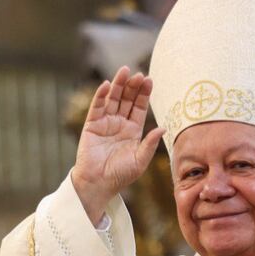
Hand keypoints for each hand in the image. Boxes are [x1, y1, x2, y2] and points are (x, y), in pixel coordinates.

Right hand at [71, 67, 164, 223]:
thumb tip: (163, 128)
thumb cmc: (120, 176)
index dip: (144, 94)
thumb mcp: (140, 160)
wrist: (98, 184)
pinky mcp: (92, 125)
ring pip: (113, 99)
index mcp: (133, 131)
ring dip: (118, 85)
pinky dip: (100, 95)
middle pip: (127, 99)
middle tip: (139, 74)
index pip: (140, 107)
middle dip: (133, 86)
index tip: (149, 80)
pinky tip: (106, 85)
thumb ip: (150, 144)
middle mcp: (120, 124)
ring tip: (124, 71)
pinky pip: (97, 107)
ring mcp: (105, 123)